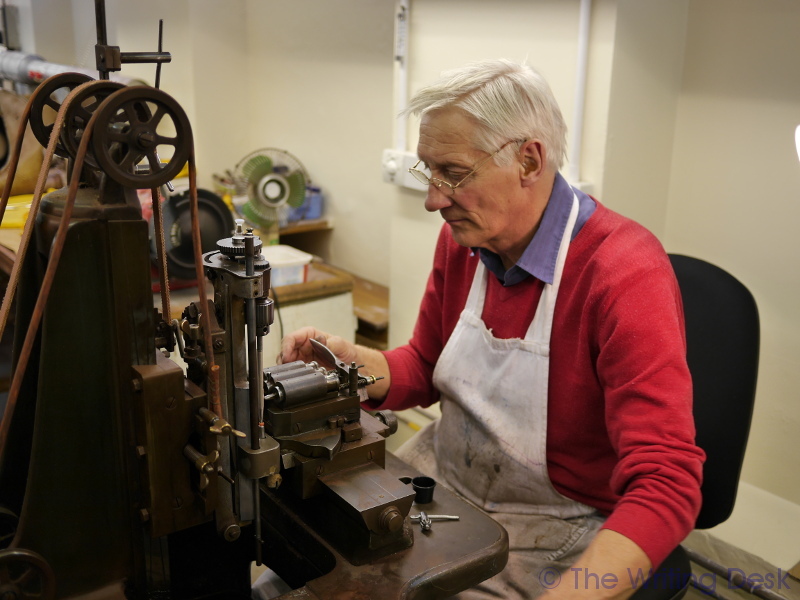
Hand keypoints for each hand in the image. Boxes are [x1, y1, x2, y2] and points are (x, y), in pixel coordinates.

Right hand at [277, 326, 391, 401]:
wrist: (351, 364)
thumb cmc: (346, 351)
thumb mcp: (342, 345)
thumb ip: (331, 343)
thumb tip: (321, 341)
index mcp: (310, 335)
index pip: (292, 337)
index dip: (287, 346)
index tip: (287, 356)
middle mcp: (303, 345)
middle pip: (286, 350)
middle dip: (284, 359)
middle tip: (287, 369)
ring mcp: (302, 357)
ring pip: (286, 361)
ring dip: (286, 368)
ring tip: (291, 374)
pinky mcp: (304, 369)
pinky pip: (293, 371)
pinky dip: (291, 375)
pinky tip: (295, 378)